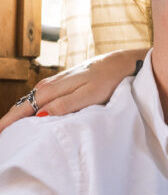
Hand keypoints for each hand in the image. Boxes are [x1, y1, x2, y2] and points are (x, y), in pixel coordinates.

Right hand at [0, 49, 144, 134]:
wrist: (128, 62)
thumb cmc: (112, 80)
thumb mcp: (91, 95)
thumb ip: (67, 104)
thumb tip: (41, 114)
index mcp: (57, 87)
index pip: (28, 106)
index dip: (12, 119)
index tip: (0, 132)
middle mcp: (56, 82)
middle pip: (28, 101)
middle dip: (12, 116)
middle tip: (1, 132)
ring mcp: (63, 79)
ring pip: (35, 96)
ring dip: (22, 109)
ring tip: (11, 123)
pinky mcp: (70, 79)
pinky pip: (45, 92)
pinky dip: (34, 101)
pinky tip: (35, 107)